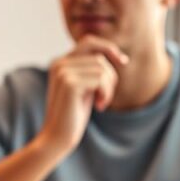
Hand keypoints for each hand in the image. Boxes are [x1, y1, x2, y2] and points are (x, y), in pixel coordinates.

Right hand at [38, 35, 128, 153]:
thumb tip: (111, 53)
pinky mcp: (70, 83)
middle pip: (99, 57)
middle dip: (110, 77)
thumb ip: (90, 70)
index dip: (108, 47)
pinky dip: (106, 93)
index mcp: (60, 63)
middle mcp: (59, 63)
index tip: (123, 62)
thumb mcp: (84, 88)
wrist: (56, 138)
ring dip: (109, 88)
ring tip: (101, 102)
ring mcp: (63, 72)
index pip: (89, 42)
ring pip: (102, 68)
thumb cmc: (72, 116)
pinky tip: (99, 106)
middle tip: (104, 97)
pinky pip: (101, 79)